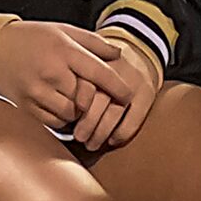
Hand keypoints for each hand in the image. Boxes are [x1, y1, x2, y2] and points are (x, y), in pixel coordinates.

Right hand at [0, 20, 135, 130]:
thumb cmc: (33, 38)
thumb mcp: (64, 31)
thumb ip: (94, 43)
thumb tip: (120, 54)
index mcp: (64, 51)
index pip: (100, 73)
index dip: (119, 88)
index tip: (129, 96)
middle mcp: (51, 72)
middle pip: (88, 98)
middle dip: (99, 103)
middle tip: (104, 104)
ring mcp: (36, 91)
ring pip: (72, 113)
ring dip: (81, 113)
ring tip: (81, 105)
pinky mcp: (24, 106)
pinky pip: (53, 122)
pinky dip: (63, 120)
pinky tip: (64, 110)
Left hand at [71, 34, 163, 152]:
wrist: (138, 56)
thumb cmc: (102, 68)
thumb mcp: (84, 64)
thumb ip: (70, 79)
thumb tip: (53, 110)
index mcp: (94, 61)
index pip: (82, 87)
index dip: (75, 108)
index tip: (66, 122)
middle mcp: (114, 69)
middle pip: (98, 101)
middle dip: (87, 123)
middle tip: (79, 138)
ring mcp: (132, 80)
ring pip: (115, 112)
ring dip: (102, 132)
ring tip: (91, 144)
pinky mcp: (147, 92)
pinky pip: (134, 118)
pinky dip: (122, 132)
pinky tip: (113, 141)